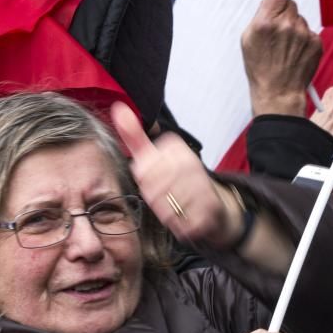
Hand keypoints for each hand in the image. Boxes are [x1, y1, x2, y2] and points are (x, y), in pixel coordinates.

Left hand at [111, 102, 243, 247]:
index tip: (159, 179)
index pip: (141, 172)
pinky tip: (186, 216)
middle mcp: (191, 162)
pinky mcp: (209, 208)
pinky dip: (179, 224)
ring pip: (164, 207)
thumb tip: (118, 107)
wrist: (214, 206)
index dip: (145, 182)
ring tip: (177, 206)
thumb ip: (134, 135)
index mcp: (176, 147)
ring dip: (167, 212)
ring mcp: (202, 185)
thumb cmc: (178, 180)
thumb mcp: (154, 156)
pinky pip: (179, 222)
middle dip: (155, 198)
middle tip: (167, 196)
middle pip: (151, 190)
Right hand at [241, 0, 322, 116]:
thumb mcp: (249, 38)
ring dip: (293, 27)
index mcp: (266, 22)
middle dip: (283, 12)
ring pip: (300, 18)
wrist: (279, 92)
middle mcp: (287, 25)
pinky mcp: (316, 43)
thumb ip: (260, 13)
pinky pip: (309, 31)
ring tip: (285, 46)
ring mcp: (303, 34)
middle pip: (290, 3)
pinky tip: (294, 52)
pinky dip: (303, 39)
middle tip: (277, 30)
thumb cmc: (261, 68)